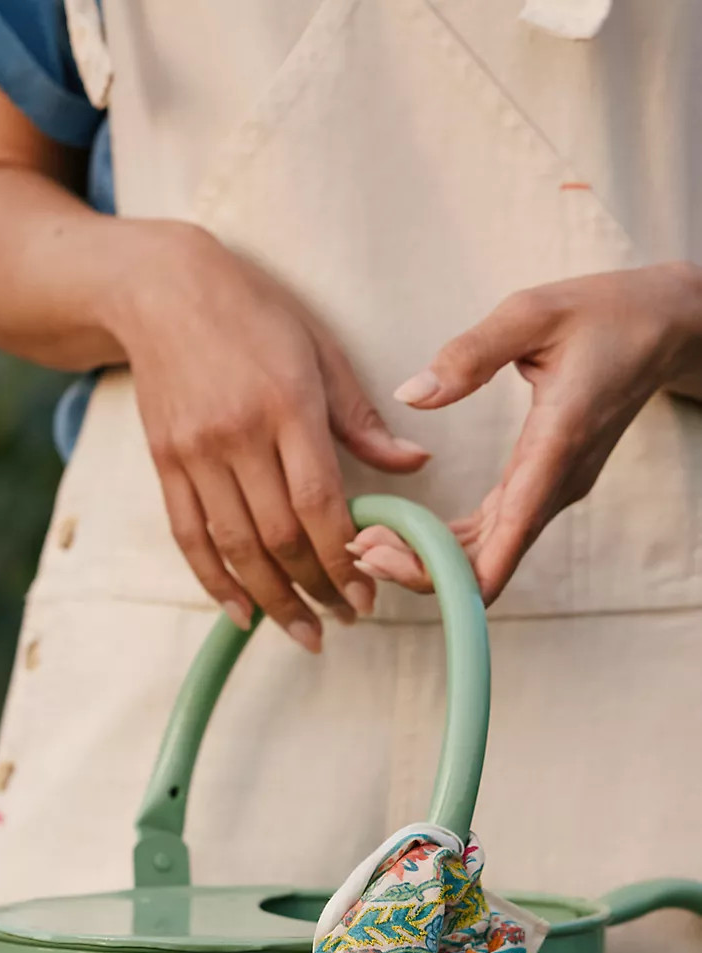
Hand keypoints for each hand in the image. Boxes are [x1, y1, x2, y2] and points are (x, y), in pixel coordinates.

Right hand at [109, 224, 429, 647]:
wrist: (162, 290)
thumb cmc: (254, 314)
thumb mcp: (320, 351)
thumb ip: (363, 418)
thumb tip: (415, 466)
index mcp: (287, 404)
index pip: (318, 503)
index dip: (343, 560)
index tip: (366, 593)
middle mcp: (237, 434)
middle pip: (278, 536)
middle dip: (315, 589)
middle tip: (345, 619)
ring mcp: (195, 453)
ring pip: (235, 547)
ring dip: (272, 600)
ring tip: (303, 631)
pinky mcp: (164, 463)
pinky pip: (189, 537)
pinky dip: (215, 583)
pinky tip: (242, 614)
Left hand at [349, 265, 701, 603]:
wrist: (665, 325)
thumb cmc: (605, 312)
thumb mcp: (534, 312)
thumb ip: (471, 353)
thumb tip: (411, 393)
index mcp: (554, 448)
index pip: (501, 548)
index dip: (439, 572)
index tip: (384, 555)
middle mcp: (555, 485)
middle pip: (484, 567)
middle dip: (417, 568)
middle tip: (355, 546)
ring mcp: (551, 491)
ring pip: (486, 556)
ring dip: (427, 559)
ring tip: (366, 540)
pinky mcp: (543, 486)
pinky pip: (493, 533)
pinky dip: (447, 541)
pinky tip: (402, 529)